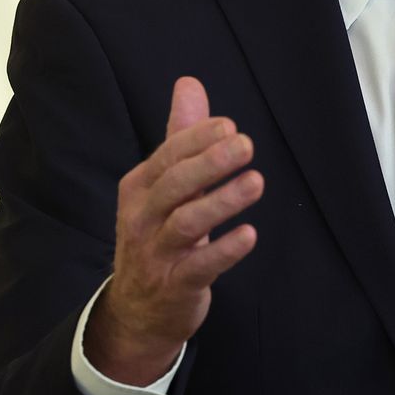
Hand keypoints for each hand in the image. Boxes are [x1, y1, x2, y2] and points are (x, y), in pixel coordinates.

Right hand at [84, 76, 263, 384]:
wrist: (138, 311)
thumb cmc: (159, 235)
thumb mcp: (165, 185)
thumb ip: (180, 135)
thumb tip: (189, 83)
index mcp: (140, 188)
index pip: (167, 157)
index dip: (197, 140)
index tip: (230, 126)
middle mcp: (143, 218)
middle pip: (174, 185)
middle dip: (209, 163)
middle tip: (246, 145)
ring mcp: (157, 254)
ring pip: (187, 223)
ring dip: (223, 201)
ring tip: (256, 182)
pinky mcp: (175, 286)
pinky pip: (200, 267)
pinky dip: (225, 250)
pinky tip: (250, 234)